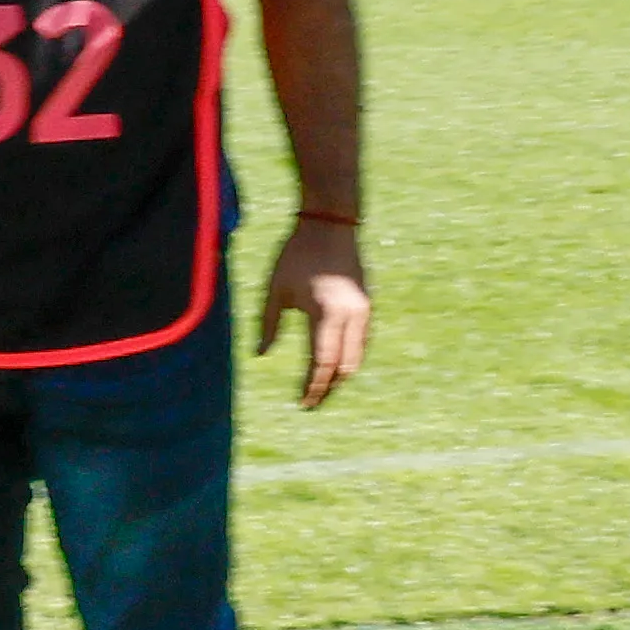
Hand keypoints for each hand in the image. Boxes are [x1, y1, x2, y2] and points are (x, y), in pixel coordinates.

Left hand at [258, 218, 370, 408]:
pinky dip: (349, 358)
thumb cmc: (296, 256)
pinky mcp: (368, 305)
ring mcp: (364, 311)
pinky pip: (362, 342)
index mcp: (325, 313)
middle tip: (311, 402)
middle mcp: (351, 316)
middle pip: (345, 368)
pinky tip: (332, 364)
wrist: (330, 225)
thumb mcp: (275, 290)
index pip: (321, 363)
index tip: (302, 404)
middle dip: (329, 388)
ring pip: (358, 357)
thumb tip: (261, 355)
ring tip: (320, 387)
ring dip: (340, 375)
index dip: (312, 387)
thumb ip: (268, 325)